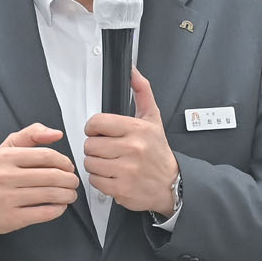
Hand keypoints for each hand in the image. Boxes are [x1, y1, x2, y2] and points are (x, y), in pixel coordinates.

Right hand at [0, 123, 79, 234]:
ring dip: (68, 194)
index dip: (64, 161)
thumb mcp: (5, 148)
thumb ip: (31, 135)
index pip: (46, 155)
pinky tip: (59, 205)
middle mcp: (6, 177)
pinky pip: (45, 213)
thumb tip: (56, 133)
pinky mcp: (12, 218)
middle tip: (72, 181)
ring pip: (52, 195)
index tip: (68, 166)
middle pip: (53, 176)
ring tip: (70, 194)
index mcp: (6, 157)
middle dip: (70, 180)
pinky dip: (59, 209)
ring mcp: (8, 199)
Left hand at [84, 69, 181, 214]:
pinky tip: (113, 176)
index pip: (96, 123)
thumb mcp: (153, 119)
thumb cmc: (158, 152)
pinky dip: (100, 180)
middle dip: (95, 148)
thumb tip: (133, 72)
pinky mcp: (121, 188)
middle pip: (90, 145)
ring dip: (97, 164)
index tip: (100, 133)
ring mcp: (126, 170)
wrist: (171, 184)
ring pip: (90, 163)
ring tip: (111, 163)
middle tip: (108, 150)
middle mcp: (132, 148)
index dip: (93, 128)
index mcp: (137, 129)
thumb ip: (142, 92)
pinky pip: (95, 181)